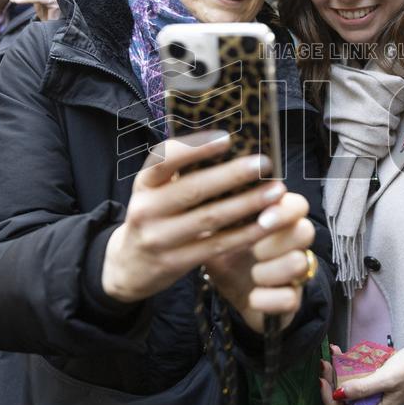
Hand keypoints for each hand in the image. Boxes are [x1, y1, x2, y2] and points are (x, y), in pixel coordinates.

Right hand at [101, 132, 287, 304]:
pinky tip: (267, 222)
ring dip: (247, 204)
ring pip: (210, 218)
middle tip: (265, 164)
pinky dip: (245, 233)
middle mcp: (147, 209)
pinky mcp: (175, 263)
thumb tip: (231, 145)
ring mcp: (160, 238)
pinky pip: (217, 245)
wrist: (128, 266)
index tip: (227, 138)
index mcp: (144, 183)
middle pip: (194, 189)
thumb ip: (182, 173)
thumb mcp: (155, 191)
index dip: (195, 147)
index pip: (164, 159)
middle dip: (233, 175)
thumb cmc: (154, 216)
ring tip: (275, 191)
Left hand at [206, 193, 314, 331]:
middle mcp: (294, 245)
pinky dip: (266, 299)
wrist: (236, 299)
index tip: (261, 220)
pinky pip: (290, 298)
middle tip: (254, 251)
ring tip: (252, 275)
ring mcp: (297, 273)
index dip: (284, 210)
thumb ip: (214, 215)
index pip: (298, 205)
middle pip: (305, 231)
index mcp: (278, 222)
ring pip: (299, 263)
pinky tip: (253, 297)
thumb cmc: (230, 260)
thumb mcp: (216, 237)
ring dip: (269, 271)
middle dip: (276, 241)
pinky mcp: (294, 299)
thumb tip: (196, 194)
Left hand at [319, 333, 403, 404]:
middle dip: (331, 382)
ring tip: (332, 354)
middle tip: (325, 363)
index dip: (329, 400)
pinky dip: (347, 365)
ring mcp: (373, 394)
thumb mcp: (386, 378)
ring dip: (337, 372)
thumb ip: (363, 388)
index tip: (323, 381)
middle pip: (343, 400)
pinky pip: (356, 377)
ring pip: (347, 387)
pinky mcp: (374, 381)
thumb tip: (340, 394)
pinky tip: (342, 352)